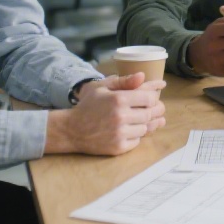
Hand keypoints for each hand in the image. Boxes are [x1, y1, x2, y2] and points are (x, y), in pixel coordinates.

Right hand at [45, 73, 165, 155]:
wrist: (71, 130)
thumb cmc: (87, 105)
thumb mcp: (101, 88)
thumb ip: (123, 81)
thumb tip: (142, 75)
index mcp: (118, 99)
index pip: (149, 98)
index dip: (152, 98)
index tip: (149, 99)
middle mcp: (121, 116)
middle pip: (149, 114)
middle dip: (150, 111)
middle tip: (146, 110)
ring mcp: (120, 134)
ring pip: (145, 129)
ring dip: (142, 124)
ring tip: (133, 120)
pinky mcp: (118, 147)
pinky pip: (137, 141)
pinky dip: (134, 136)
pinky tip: (126, 131)